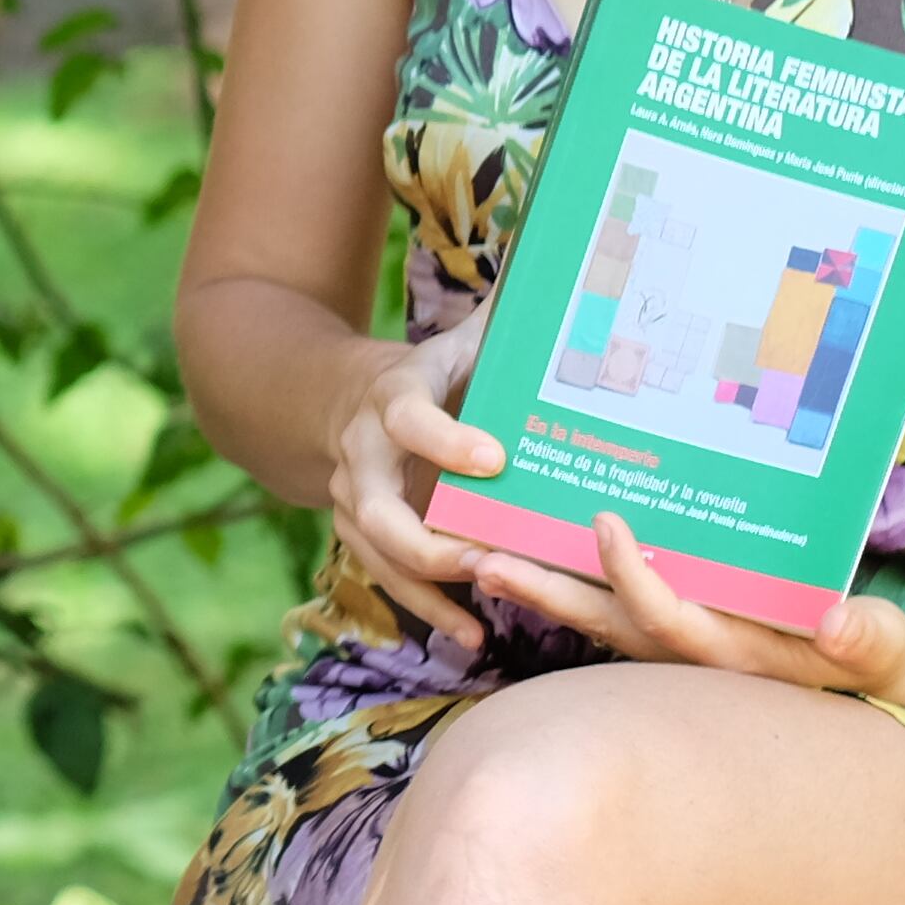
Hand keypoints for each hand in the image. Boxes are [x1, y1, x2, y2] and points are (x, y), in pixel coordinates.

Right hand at [328, 314, 500, 646]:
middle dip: (428, 541)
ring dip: (429, 588)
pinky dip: (430, 610)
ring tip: (482, 617)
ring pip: (379, 555)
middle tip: (485, 557)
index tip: (494, 458)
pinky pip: (389, 580)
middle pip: (378, 510)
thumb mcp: (455, 343)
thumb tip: (567, 269)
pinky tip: (473, 635)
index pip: (408, 418)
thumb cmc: (427, 373)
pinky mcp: (363, 536)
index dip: (445, 439)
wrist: (338, 402)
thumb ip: (505, 323)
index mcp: (390, 399)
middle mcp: (363, 455)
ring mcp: (357, 502)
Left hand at [472, 508, 904, 706]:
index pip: (663, 618)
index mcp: (729, 653)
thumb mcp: (884, 648)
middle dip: (543, 591)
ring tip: (480, 552)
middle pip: (601, 620)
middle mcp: (689, 650)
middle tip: (480, 556)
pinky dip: (574, 577)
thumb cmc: (878, 657)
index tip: (606, 524)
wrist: (874, 674)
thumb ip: (867, 639)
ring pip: (595, 611)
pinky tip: (535, 543)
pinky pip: (613, 600)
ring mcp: (677, 638)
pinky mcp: (676, 623)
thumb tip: (840, 624)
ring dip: (540, 584)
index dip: (631, 575)